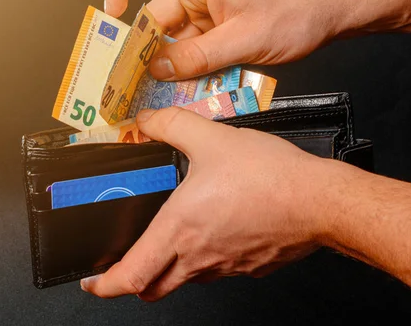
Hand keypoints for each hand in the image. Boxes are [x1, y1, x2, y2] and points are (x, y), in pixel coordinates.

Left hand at [80, 107, 350, 300]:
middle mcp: (199, 257)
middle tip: (127, 262)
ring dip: (171, 266)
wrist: (318, 200)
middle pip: (153, 289)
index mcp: (180, 230)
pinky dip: (207, 258)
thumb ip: (171, 126)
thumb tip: (146, 121)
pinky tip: (218, 228)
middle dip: (134, 280)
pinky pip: (219, 270)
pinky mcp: (249, 266)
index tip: (92, 280)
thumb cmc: (268, 176)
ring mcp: (226, 267)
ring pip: (186, 279)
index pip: (129, 277)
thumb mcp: (210, 137)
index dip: (103, 284)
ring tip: (174, 235)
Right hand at [103, 0, 351, 80]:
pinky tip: (197, 87)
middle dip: (149, 50)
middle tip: (140, 83)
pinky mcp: (223, 27)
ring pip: (178, 38)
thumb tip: (160, 68)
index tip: (111, 14)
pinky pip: (197, 48)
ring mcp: (212, 10)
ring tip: (173, 92)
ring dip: (175, 65)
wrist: (332, 9)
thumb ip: (199, 57)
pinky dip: (194, 67)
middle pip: (158, 17)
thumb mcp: (245, 39)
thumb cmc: (299, 8)